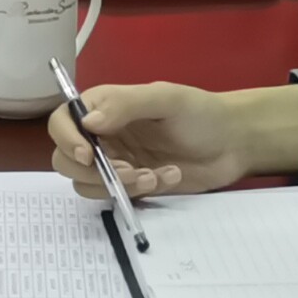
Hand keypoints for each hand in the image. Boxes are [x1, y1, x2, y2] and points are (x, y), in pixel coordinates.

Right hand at [48, 80, 297, 202]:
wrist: (234, 143)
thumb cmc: (200, 113)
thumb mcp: (166, 100)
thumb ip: (126, 106)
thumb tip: (88, 123)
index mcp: (105, 106)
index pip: (63, 121)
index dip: (66, 139)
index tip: (87, 154)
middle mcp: (103, 135)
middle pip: (66, 159)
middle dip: (93, 171)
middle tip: (129, 172)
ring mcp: (116, 162)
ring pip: (88, 184)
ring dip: (118, 185)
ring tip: (153, 176)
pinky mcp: (132, 186)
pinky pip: (116, 197)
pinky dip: (137, 193)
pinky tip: (167, 177)